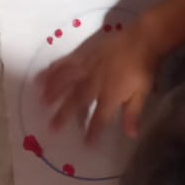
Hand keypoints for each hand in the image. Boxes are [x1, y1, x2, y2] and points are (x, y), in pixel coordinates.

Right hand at [41, 20, 157, 139]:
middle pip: (76, 101)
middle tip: (51, 128)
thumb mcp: (142, 94)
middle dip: (64, 115)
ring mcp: (86, 67)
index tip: (85, 145)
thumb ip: (132, 115)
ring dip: (52, 92)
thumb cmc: (143, 69)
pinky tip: (41, 76)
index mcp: (110, 95)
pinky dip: (52, 70)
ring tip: (41, 102)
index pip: (99, 118)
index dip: (92, 132)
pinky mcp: (82, 54)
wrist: (141, 39)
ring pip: (66, 81)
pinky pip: (64, 63)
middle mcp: (94, 83)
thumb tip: (131, 136)